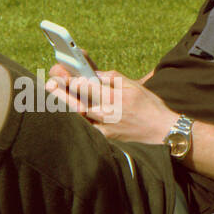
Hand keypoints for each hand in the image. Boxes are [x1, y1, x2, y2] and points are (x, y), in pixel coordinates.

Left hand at [45, 68, 177, 144]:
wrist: (164, 132)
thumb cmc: (150, 107)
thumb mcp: (135, 86)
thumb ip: (113, 78)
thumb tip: (94, 74)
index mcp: (115, 97)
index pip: (87, 87)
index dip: (71, 81)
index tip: (60, 74)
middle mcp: (109, 113)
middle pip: (78, 102)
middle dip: (61, 93)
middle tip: (49, 84)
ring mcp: (106, 128)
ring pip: (80, 117)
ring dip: (66, 106)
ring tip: (53, 96)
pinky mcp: (107, 139)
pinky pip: (88, 130)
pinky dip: (78, 122)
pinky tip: (68, 116)